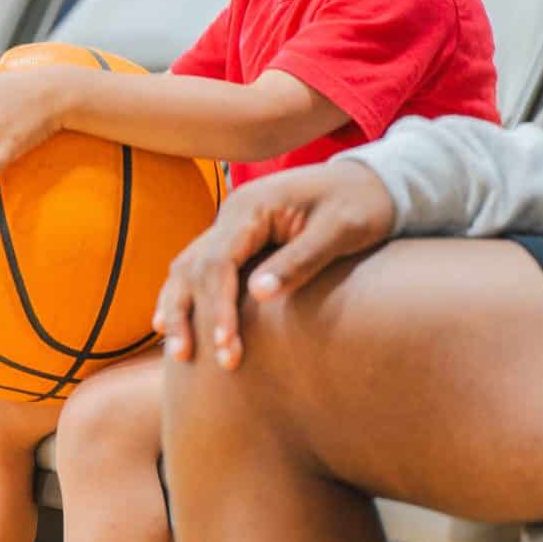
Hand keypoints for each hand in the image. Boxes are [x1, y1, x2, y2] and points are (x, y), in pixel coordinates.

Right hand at [155, 161, 394, 369]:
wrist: (369, 182)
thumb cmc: (360, 205)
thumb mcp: (341, 230)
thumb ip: (300, 260)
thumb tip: (259, 295)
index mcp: (253, 207)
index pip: (218, 262)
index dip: (217, 308)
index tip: (226, 347)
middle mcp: (233, 213)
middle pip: (192, 267)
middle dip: (190, 314)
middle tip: (191, 360)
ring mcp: (232, 224)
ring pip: (186, 267)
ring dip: (179, 308)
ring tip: (178, 353)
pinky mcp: (238, 237)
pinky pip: (199, 267)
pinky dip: (185, 295)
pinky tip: (173, 324)